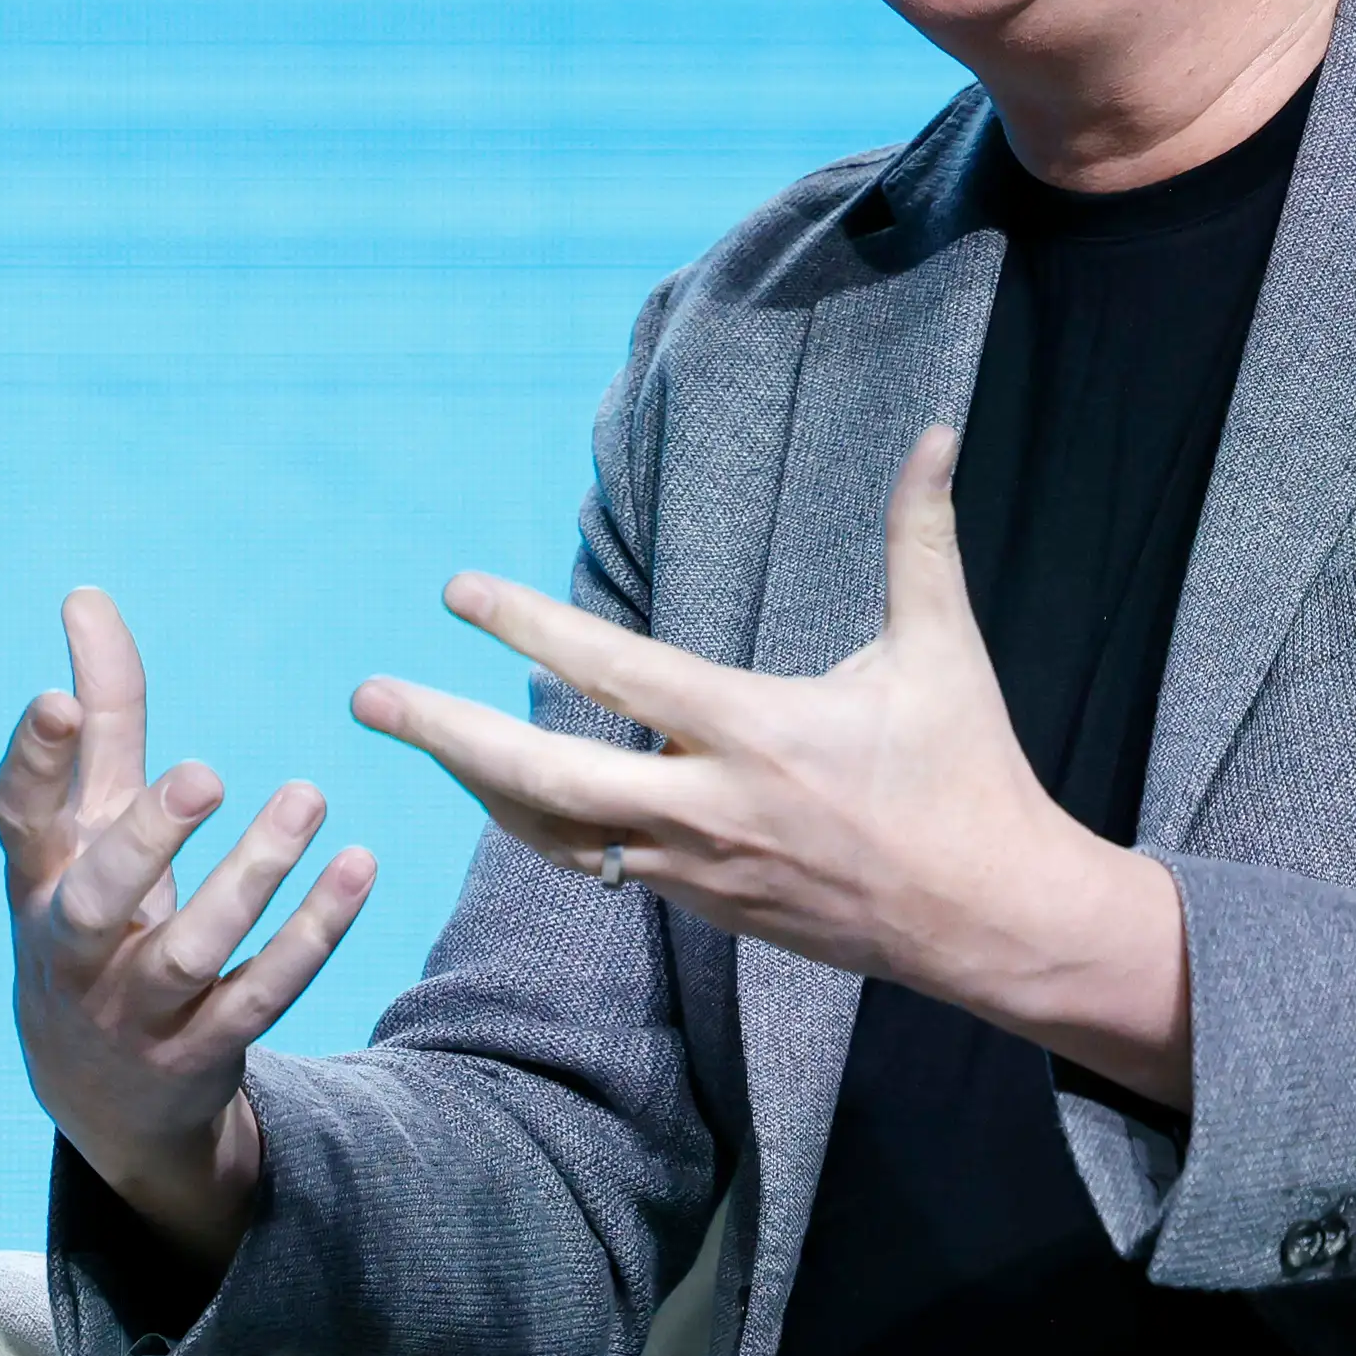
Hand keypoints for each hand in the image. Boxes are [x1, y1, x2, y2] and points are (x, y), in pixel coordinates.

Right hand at [0, 587, 381, 1273]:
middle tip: (206, 774)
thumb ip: (99, 719)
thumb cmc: (95, 920)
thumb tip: (85, 597)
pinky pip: (261, 994)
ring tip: (308, 798)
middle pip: (96, 901)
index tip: (59, 699)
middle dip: (147, 839)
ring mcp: (133, 1011)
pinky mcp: (201, 1051)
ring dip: (251, 879)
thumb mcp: (85, 829)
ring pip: (189, 952)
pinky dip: (311, 935)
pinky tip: (358, 868)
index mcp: (37, 882)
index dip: (32, 764)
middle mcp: (73, 951)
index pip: (18, 820)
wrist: (104, 1098)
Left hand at [348, 425, 1190, 1099]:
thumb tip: (938, 433)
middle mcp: (707, 807)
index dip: (526, 628)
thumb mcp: (943, 648)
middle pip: (540, 779)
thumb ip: (920, 537)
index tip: (454, 591)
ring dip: (475, 782)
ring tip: (417, 734)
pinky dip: (535, 827)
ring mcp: (696, 869)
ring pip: (550, 833)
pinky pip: (591, 867)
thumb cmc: (967, 774)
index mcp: (754, 732)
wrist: (991, 922)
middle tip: (364, 696)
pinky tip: (499, 794)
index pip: (613, 672)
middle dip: (443, 733)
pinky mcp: (703, 908)